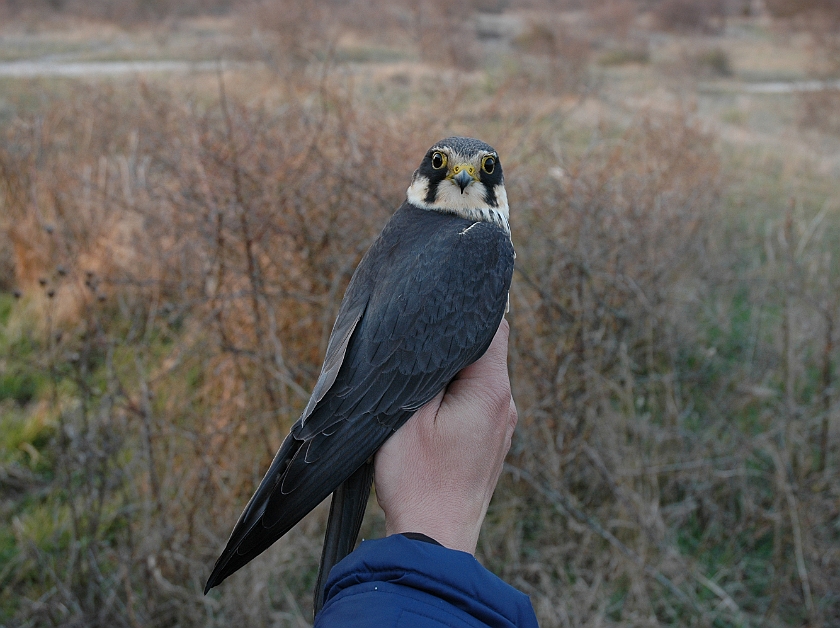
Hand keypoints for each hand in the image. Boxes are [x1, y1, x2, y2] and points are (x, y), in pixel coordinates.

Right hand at [374, 319, 517, 554]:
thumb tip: (429, 340)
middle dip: (450, 347)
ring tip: (419, 387)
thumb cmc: (417, 479)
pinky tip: (429, 412)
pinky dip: (455, 398)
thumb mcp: (406, 416)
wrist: (434, 539)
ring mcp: (502, 426)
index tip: (431, 316)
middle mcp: (505, 404)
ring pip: (479, 378)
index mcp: (490, 389)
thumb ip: (421, 370)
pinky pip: (477, 403)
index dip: (462, 313)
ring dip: (451, 376)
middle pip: (486, 351)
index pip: (491, 326)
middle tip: (414, 353)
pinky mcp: (492, 442)